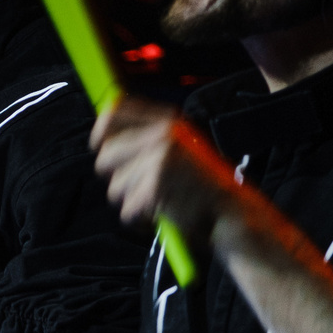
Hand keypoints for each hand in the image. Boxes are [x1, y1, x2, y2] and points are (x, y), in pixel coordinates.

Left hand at [90, 95, 239, 244]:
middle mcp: (163, 136)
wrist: (233, 212)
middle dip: (117, 175)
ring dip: (132, 200)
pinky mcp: (155, 187)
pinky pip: (126, 210)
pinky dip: (140, 220)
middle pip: (106, 155)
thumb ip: (147, 137)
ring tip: (159, 199)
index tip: (99, 145)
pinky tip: (161, 213)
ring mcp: (159, 160)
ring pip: (115, 186)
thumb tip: (102, 133)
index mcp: (169, 122)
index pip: (114, 113)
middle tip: (141, 185)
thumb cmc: (203, 185)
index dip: (101, 131)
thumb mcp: (182, 147)